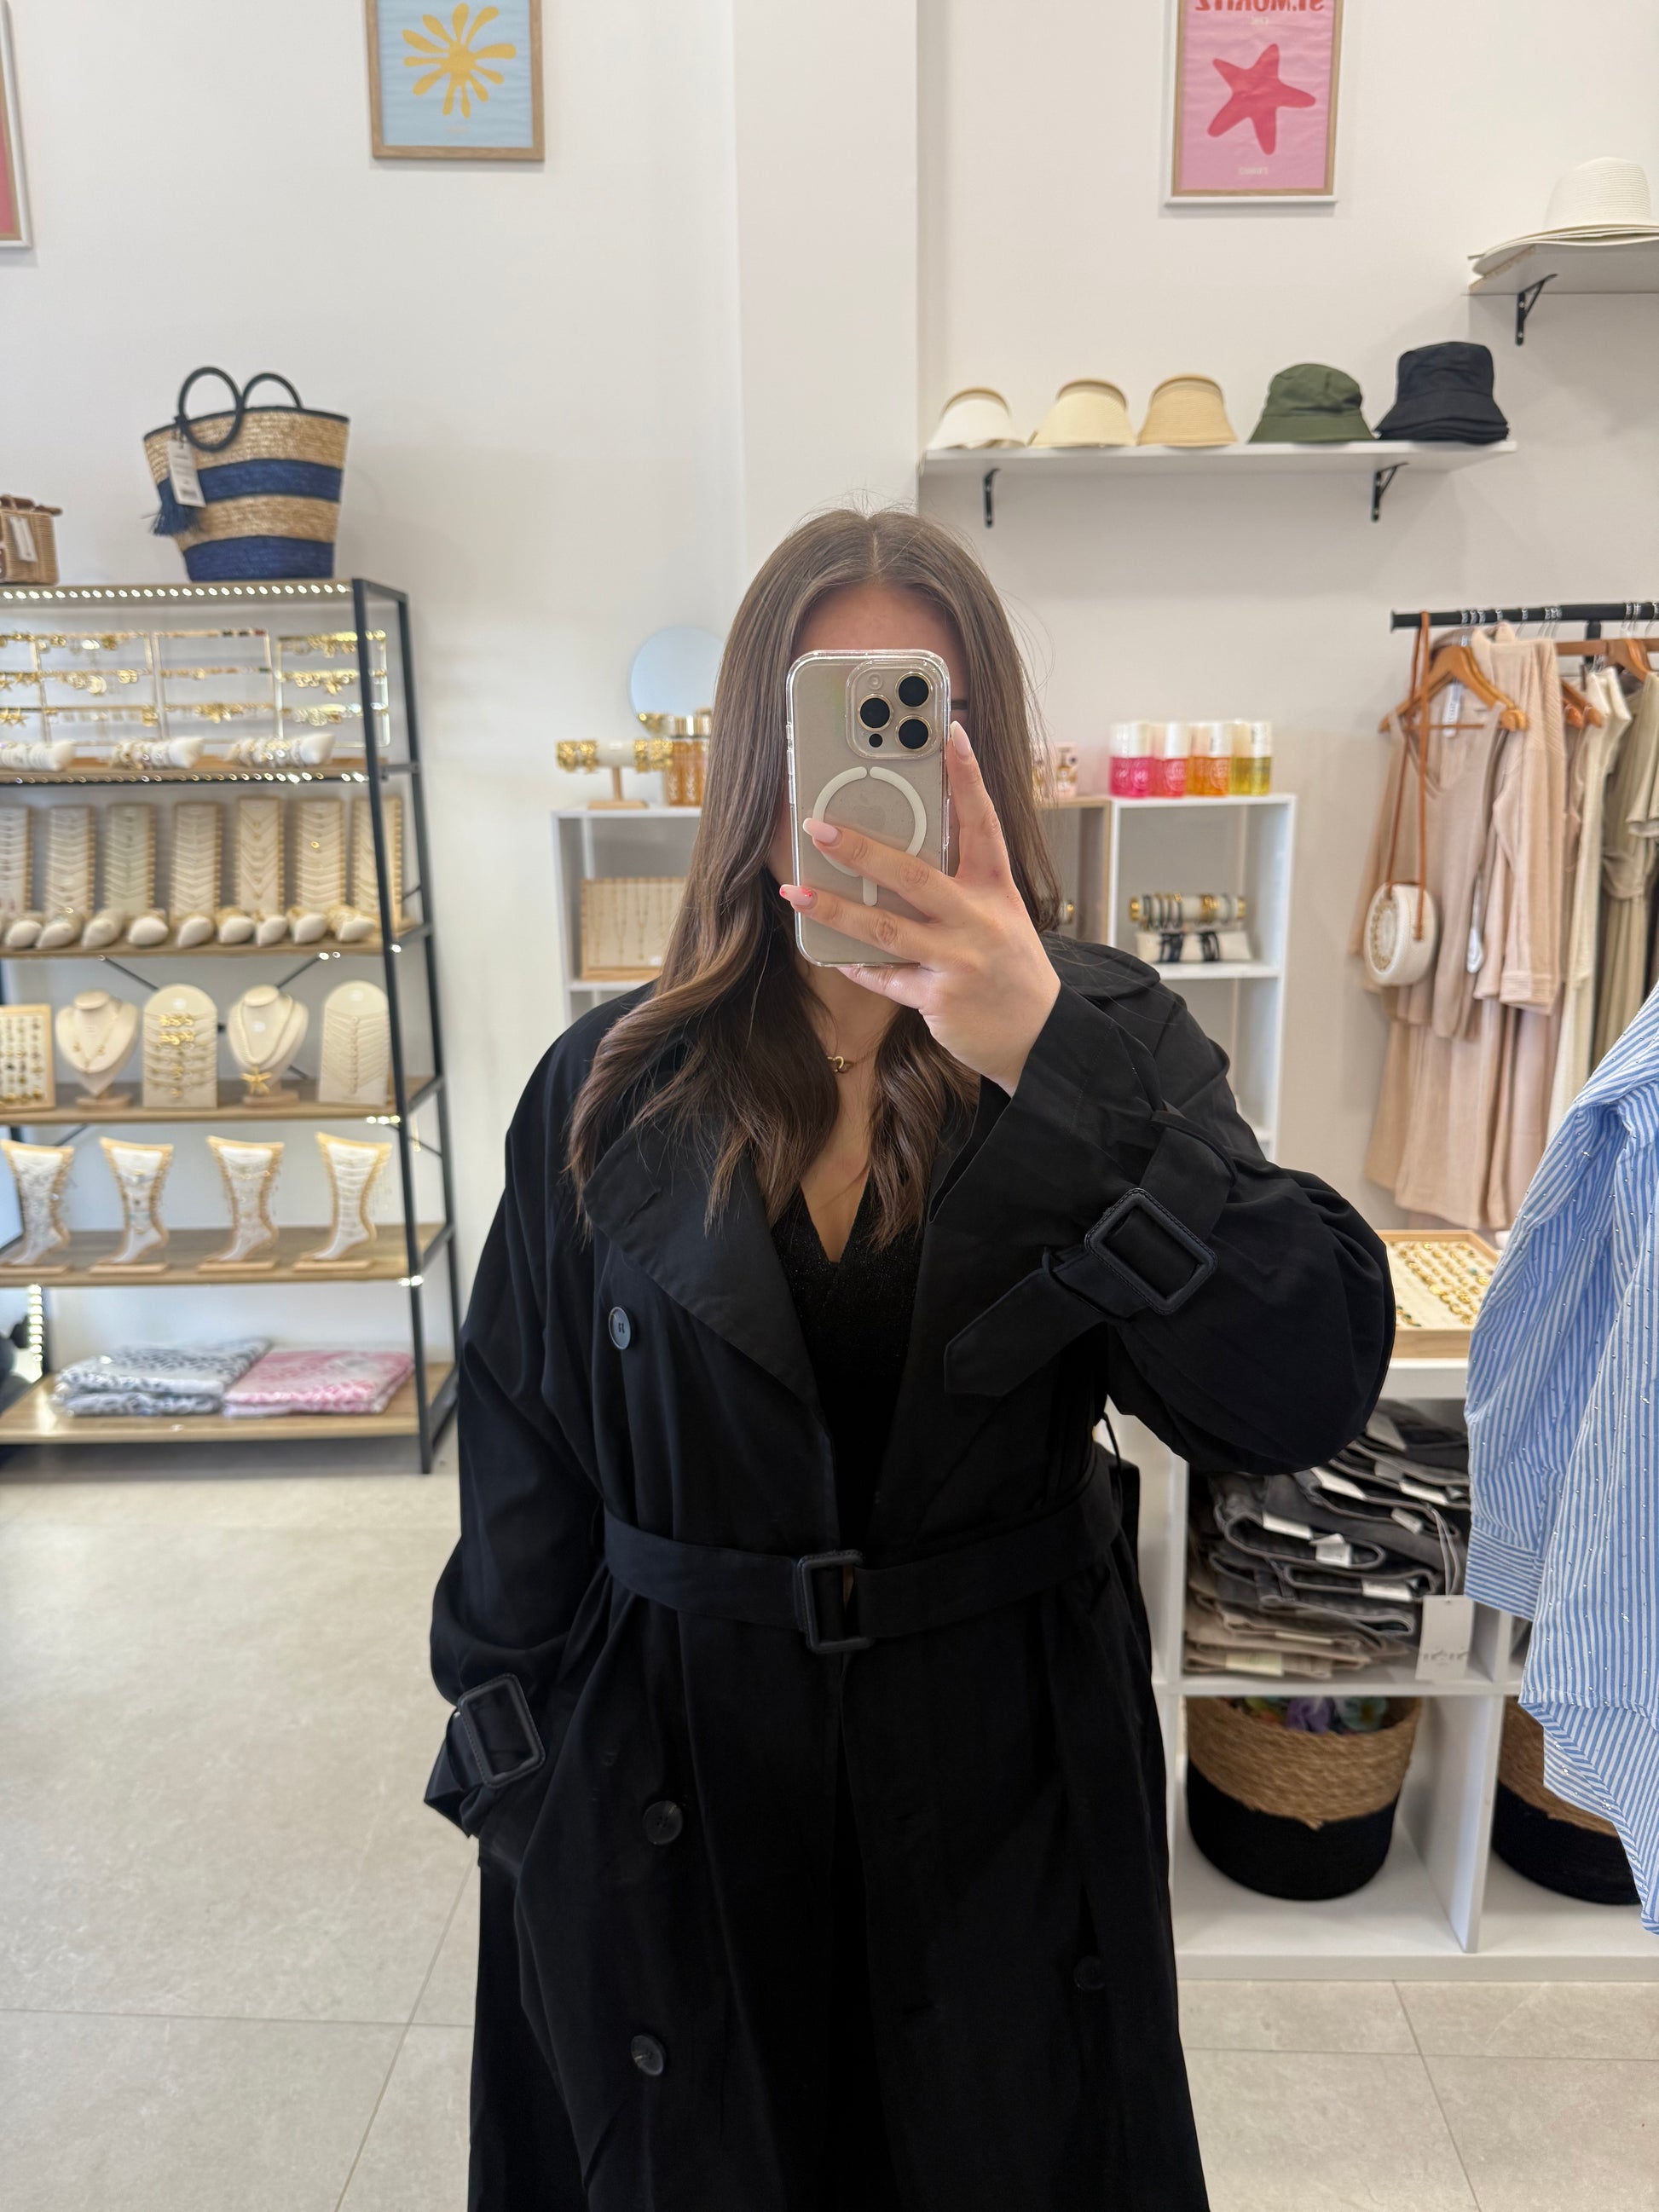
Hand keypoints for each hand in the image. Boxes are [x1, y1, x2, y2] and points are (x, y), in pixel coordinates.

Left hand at [779, 722, 1060, 1094]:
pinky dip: (858, 965)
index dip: (967, 777)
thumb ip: (963, 884)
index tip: (949, 733)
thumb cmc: (1012, 967)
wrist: (1040, 1037)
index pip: (982, 822)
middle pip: (913, 875)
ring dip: (834, 909)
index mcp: (997, 889)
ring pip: (885, 928)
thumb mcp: (1002, 915)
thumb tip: (904, 851)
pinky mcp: (939, 998)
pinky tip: (834, 954)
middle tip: (819, 827)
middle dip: (861, 849)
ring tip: (794, 891)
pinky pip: (885, 977)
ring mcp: (958, 960)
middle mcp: (979, 919)